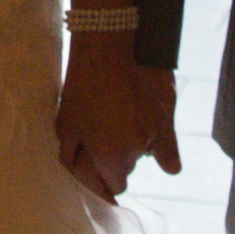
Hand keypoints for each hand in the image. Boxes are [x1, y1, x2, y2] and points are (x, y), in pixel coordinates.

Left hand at [53, 43, 174, 205]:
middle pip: (128, 168)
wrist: (107, 46)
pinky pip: (165, 139)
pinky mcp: (168, 112)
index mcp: (112, 156)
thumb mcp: (66, 127)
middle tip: (100, 134)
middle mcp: (138, 149)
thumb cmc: (81, 88)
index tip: (95, 165)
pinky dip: (161, 143)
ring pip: (144, 150)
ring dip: (132, 142)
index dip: (102, 178)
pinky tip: (158, 148)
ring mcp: (156, 130)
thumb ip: (75, 161)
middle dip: (115, 158)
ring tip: (116, 116)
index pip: (114, 187)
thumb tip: (88, 180)